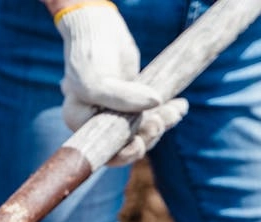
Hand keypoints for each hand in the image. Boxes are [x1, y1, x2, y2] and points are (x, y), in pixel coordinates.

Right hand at [54, 1, 187, 164]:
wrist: (99, 29)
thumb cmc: (89, 55)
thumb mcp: (97, 80)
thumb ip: (121, 98)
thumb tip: (156, 103)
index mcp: (80, 123)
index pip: (102, 151)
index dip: (123, 154)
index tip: (139, 144)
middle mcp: (96, 122)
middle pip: (126, 144)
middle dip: (147, 136)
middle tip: (159, 120)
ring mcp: (116, 113)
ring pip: (143, 130)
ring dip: (162, 123)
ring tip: (176, 110)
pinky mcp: (134, 102)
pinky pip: (152, 115)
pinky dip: (167, 112)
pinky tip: (180, 105)